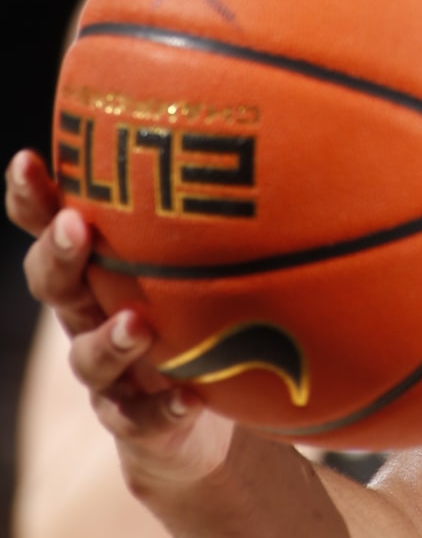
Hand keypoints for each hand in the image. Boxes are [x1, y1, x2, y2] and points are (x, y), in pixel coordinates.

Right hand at [7, 150, 235, 493]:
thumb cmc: (200, 313)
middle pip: (54, 284)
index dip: (32, 198)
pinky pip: (140, 419)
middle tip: (77, 227)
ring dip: (109, 339)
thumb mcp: (204, 258)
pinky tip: (188, 398)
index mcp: (101, 268)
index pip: (52, 225)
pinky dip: (161, 409)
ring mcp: (109, 373)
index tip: (26, 160)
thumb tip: (277, 116)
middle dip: (59, 253)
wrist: (198, 421)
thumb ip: (218, 207)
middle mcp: (91, 315)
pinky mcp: (136, 421)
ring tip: (138, 324)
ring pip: (86, 357)